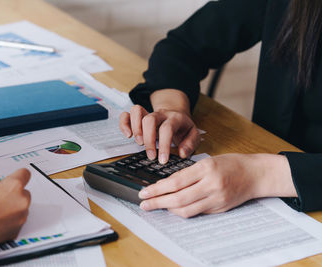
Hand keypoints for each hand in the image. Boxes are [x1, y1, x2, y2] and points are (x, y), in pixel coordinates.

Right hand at [119, 105, 199, 162]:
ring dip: (136, 129)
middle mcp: (160, 113)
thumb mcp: (193, 135)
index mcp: (175, 118)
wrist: (177, 115)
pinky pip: (127, 114)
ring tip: (139, 143)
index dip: (164, 145)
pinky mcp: (139, 116)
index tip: (162, 160)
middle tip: (151, 155)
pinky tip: (127, 135)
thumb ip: (190, 144)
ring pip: (136, 111)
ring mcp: (148, 113)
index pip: (167, 128)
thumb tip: (182, 153)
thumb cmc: (184, 128)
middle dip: (148, 139)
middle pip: (150, 119)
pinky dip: (124, 123)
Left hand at [138, 154, 296, 217]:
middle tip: (144, 203)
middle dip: (157, 202)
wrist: (255, 174)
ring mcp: (217, 199)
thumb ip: (188, 173)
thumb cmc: (231, 164)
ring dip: (168, 209)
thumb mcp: (207, 161)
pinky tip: (174, 208)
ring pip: (186, 210)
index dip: (157, 189)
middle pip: (178, 199)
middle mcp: (211, 185)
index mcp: (206, 168)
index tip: (144, 192)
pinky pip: (196, 213)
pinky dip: (182, 211)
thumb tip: (165, 184)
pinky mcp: (220, 209)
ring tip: (156, 206)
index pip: (175, 182)